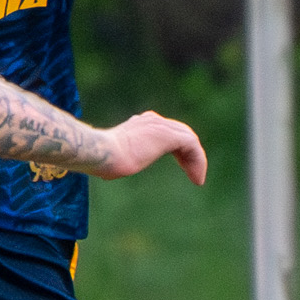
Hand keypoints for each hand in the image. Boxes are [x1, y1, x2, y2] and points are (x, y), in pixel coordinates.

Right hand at [91, 112, 206, 185]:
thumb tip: (105, 172)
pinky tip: (197, 178)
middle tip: (193, 172)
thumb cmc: (100, 160)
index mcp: (140, 124)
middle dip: (189, 153)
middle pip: (181, 132)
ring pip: (189, 139)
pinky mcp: (168, 135)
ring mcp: (160, 125)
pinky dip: (198, 161)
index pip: (167, 130)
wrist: (101, 153)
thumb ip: (115, 159)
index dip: (177, 148)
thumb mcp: (110, 159)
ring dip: (195, 160)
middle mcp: (152, 120)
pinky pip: (192, 146)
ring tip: (197, 179)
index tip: (181, 164)